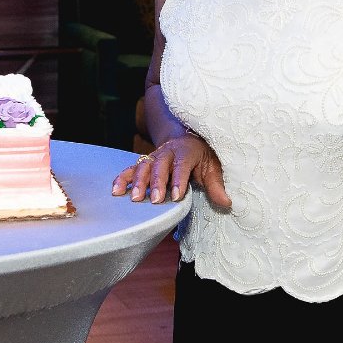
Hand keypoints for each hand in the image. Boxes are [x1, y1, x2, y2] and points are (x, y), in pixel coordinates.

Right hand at [111, 135, 230, 208]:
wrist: (186, 139)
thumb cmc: (202, 157)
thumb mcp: (213, 168)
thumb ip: (217, 185)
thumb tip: (227, 203)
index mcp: (186, 151)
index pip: (182, 165)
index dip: (179, 180)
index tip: (177, 196)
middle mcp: (168, 152)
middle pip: (160, 166)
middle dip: (156, 183)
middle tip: (154, 200)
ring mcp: (154, 156)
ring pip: (143, 166)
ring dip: (137, 182)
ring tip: (134, 198)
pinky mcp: (144, 162)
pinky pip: (131, 169)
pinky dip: (122, 178)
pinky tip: (116, 191)